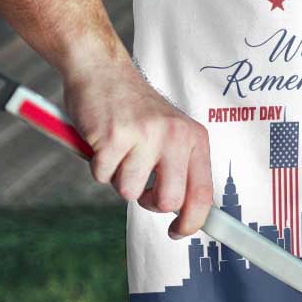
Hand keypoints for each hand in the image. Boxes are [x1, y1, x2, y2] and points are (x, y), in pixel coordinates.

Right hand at [63, 60, 212, 239]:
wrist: (102, 70)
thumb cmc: (134, 109)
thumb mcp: (171, 133)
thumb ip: (180, 167)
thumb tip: (187, 214)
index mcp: (194, 138)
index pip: (203, 193)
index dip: (192, 222)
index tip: (179, 232)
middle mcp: (175, 136)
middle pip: (168, 201)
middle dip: (149, 202)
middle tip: (140, 184)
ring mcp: (145, 135)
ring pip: (130, 192)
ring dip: (118, 178)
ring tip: (119, 150)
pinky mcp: (114, 137)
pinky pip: (102, 176)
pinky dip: (98, 166)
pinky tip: (102, 142)